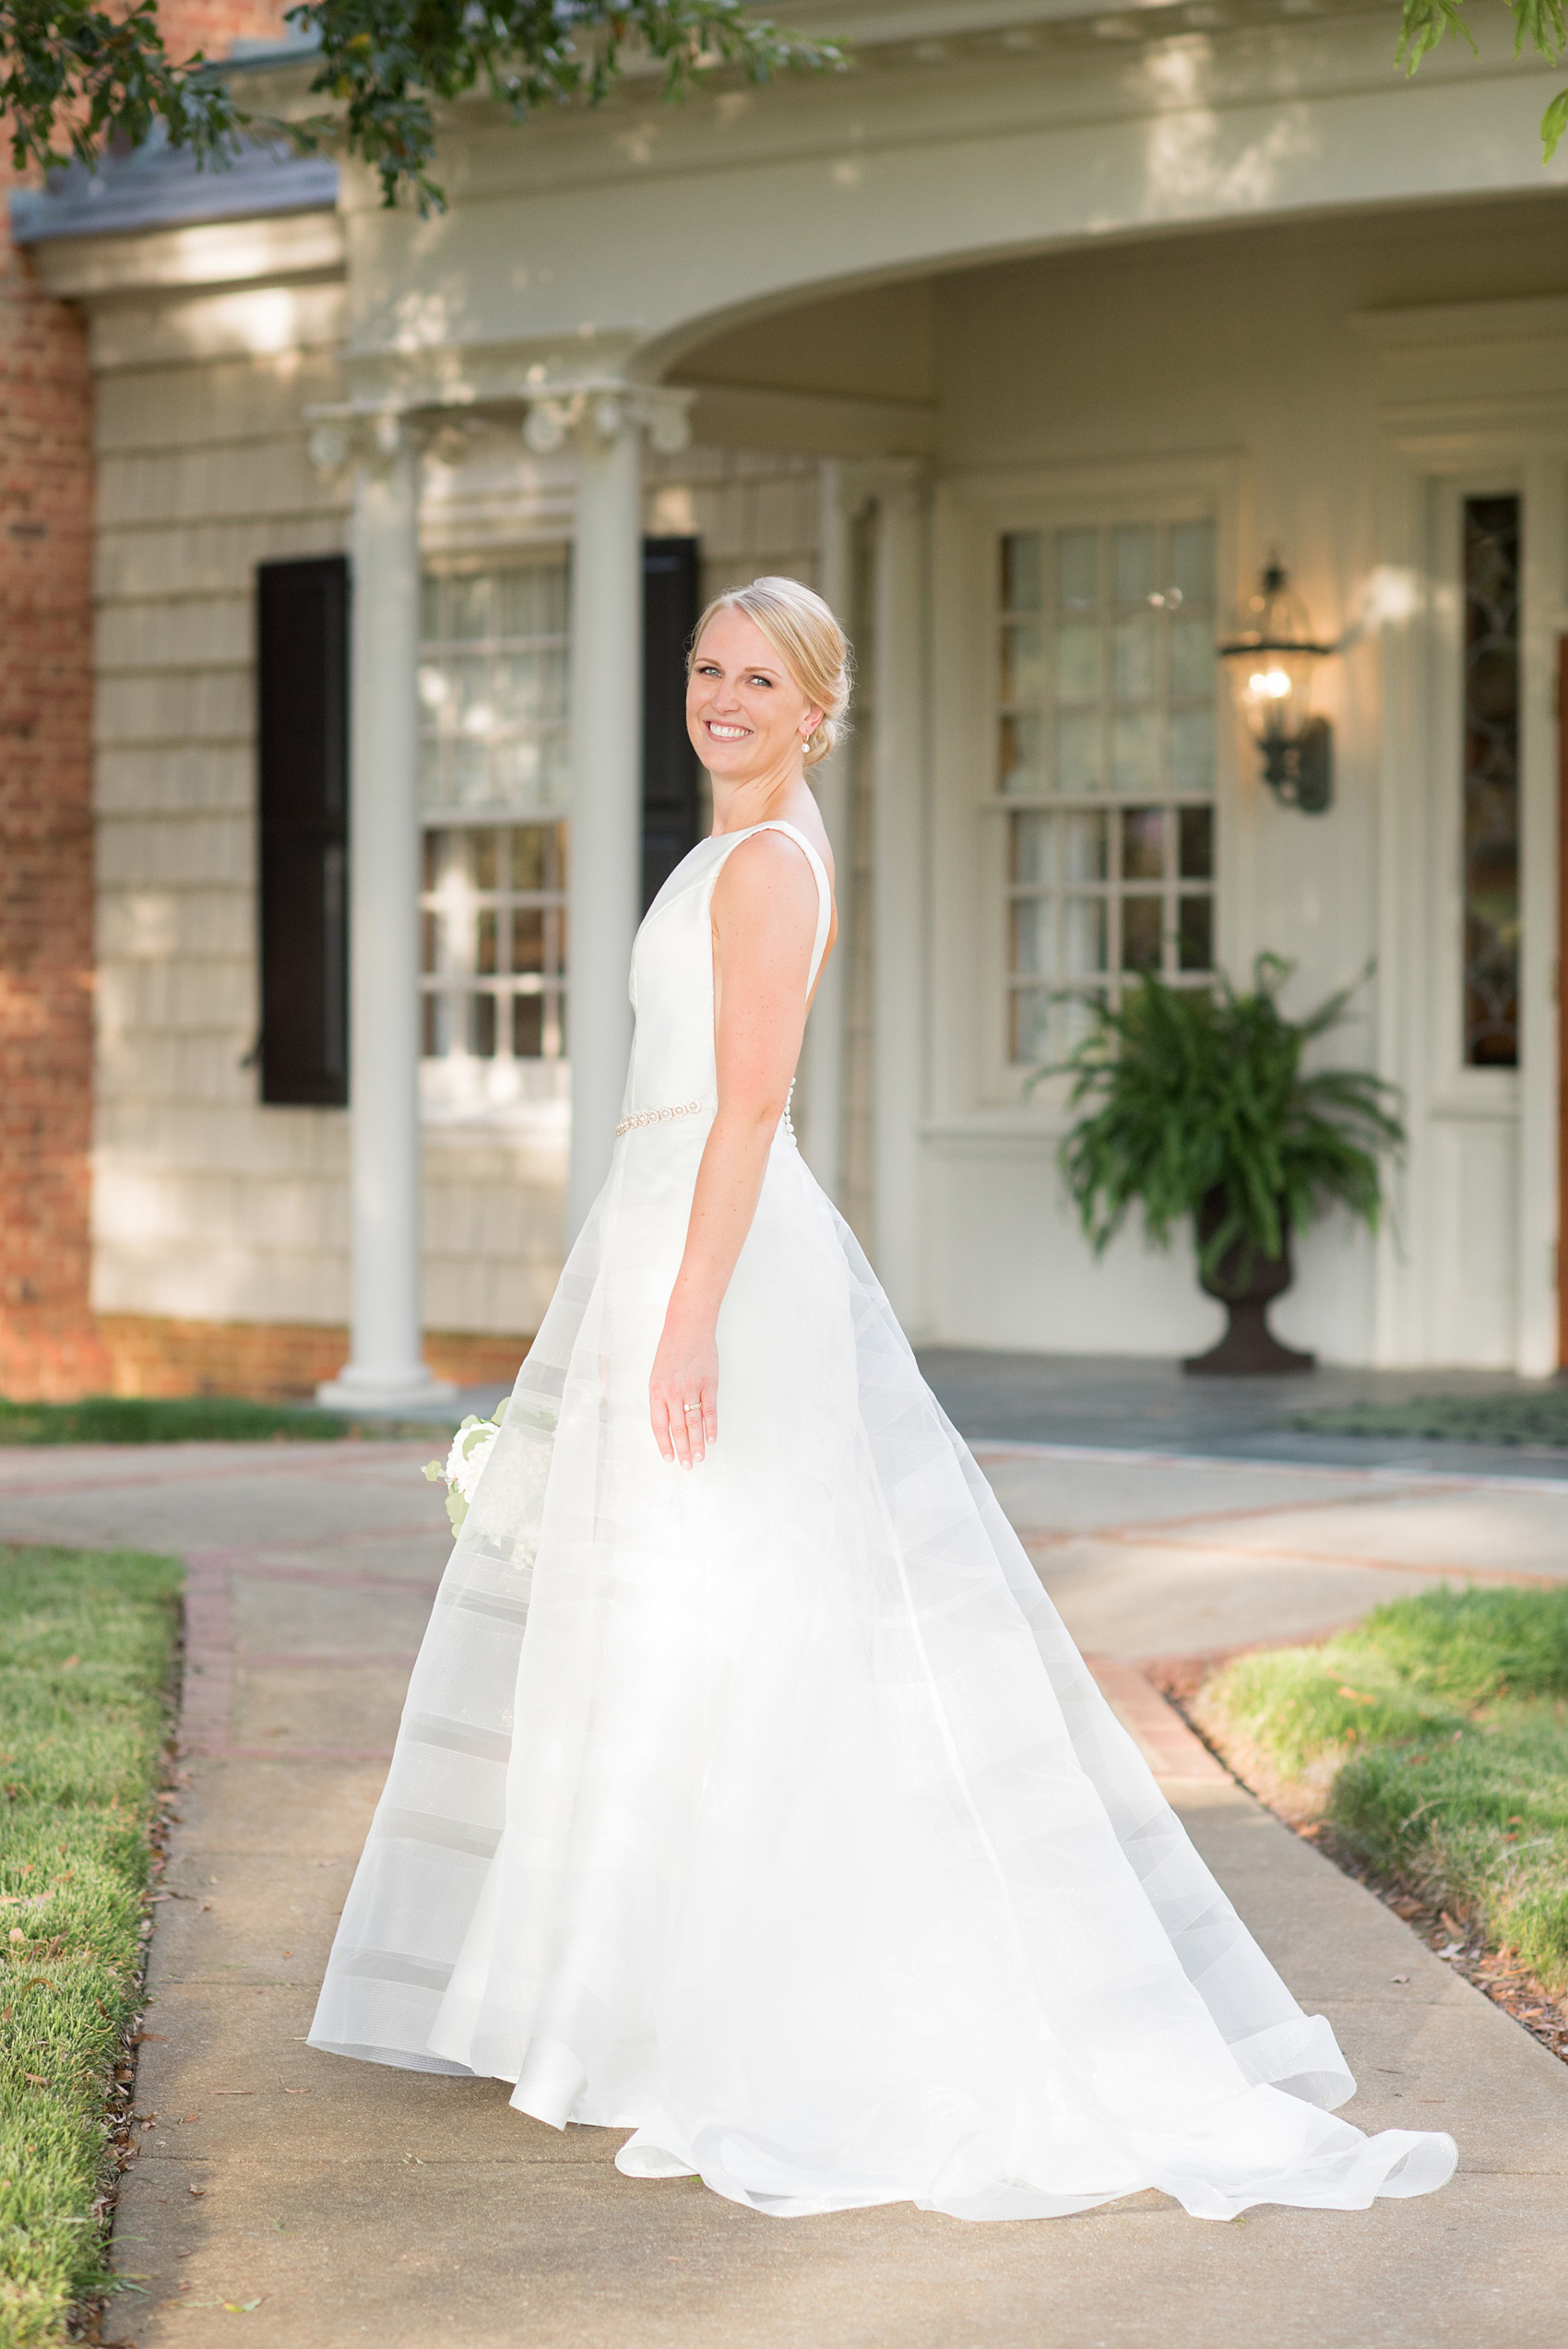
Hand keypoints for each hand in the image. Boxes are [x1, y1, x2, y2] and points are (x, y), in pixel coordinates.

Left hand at [649, 1313, 718, 1467]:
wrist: (688, 1326)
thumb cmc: (672, 1348)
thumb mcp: (658, 1373)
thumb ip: (662, 1396)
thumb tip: (667, 1420)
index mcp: (656, 1390)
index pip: (658, 1425)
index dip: (664, 1443)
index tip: (669, 1458)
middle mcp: (672, 1392)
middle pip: (677, 1429)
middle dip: (682, 1450)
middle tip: (687, 1465)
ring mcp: (691, 1388)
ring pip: (693, 1423)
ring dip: (696, 1443)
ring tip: (699, 1458)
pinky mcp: (709, 1384)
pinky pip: (710, 1411)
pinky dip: (711, 1427)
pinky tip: (711, 1439)